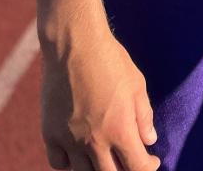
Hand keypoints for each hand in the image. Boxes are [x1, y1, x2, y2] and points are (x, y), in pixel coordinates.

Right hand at [41, 31, 159, 170]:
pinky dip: (70, 164)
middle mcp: (94, 141)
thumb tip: (149, 140)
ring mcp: (70, 140)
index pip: (137, 167)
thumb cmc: (110, 60)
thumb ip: (143, 116)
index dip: (148, 167)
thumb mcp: (137, 84)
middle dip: (124, 170)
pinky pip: (59, 164)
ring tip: (106, 157)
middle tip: (129, 159)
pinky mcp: (51, 134)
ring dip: (98, 169)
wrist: (74, 44)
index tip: (151, 160)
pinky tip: (80, 154)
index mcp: (120, 129)